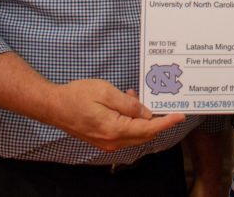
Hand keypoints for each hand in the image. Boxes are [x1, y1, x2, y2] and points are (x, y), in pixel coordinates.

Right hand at [44, 80, 184, 151]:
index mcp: (115, 129)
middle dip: (155, 119)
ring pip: (135, 134)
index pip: (148, 129)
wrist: (53, 106)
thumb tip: (146, 114)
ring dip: (141, 118)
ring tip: (133, 96)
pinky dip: (131, 120)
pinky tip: (125, 103)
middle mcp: (112, 141)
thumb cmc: (76, 96)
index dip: (166, 122)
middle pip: (144, 134)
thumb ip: (129, 104)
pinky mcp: (102, 139)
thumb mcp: (105, 92)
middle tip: (159, 101)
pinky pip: (124, 133)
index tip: (180, 116)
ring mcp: (106, 142)